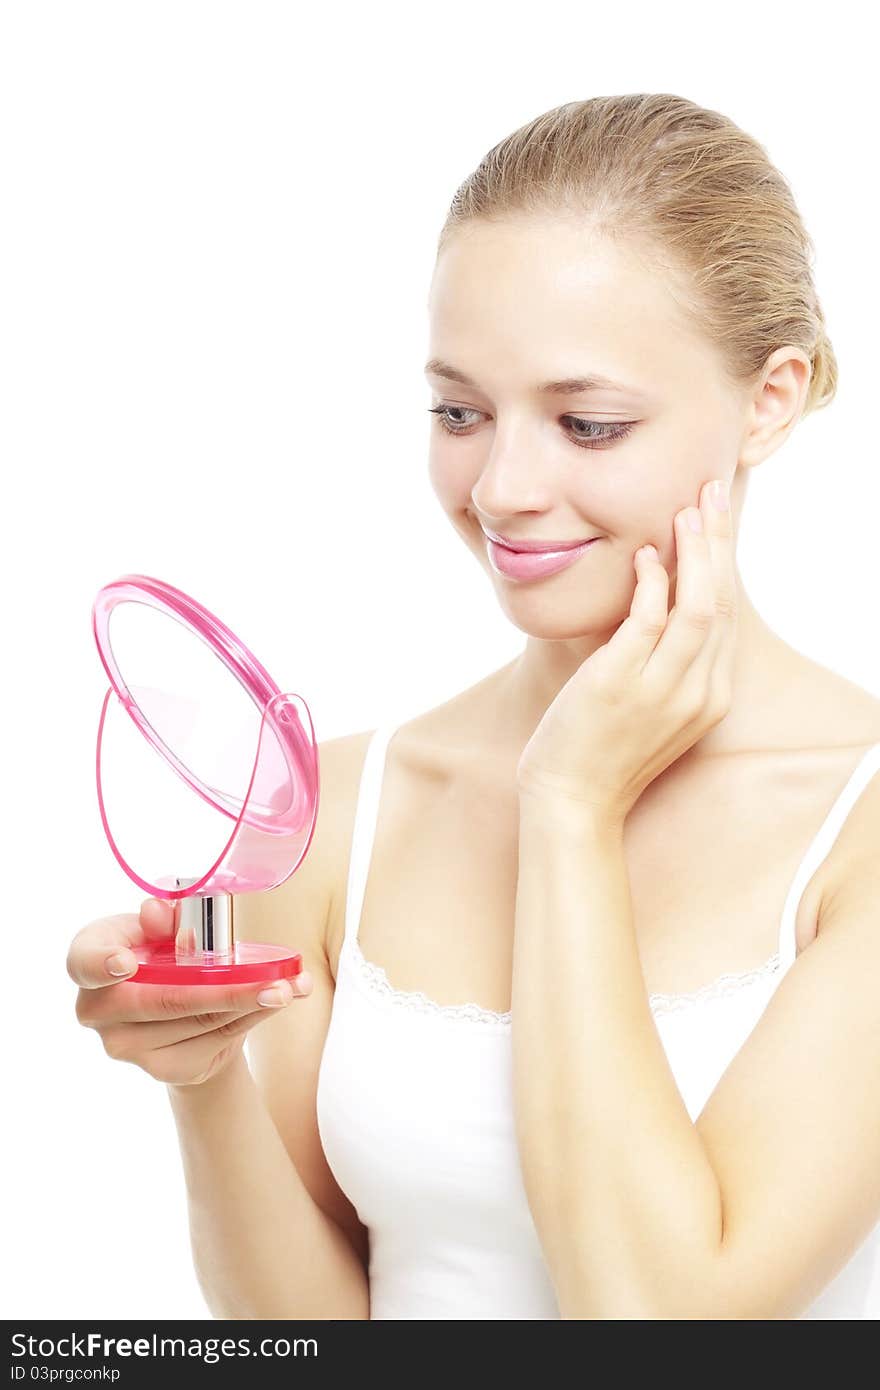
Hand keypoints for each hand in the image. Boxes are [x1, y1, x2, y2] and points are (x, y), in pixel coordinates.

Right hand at [68, 897, 313, 1086]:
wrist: (182, 1011)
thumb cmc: (168, 954)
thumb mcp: (167, 926)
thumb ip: (165, 916)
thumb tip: (157, 912)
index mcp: (90, 959)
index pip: (82, 961)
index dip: (100, 961)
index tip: (124, 963)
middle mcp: (98, 1009)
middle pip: (163, 1000)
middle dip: (224, 991)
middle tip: (272, 984)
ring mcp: (126, 1045)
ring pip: (198, 1021)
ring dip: (251, 1002)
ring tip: (291, 986)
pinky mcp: (162, 1068)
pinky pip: (214, 1039)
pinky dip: (251, 1017)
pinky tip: (277, 1001)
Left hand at [515, 477, 735, 824]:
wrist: (572, 801)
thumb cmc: (601, 749)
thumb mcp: (649, 704)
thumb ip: (662, 659)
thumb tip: (654, 597)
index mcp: (710, 695)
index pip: (727, 613)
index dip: (724, 560)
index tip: (717, 517)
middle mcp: (697, 691)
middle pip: (721, 601)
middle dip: (720, 541)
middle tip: (713, 491)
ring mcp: (661, 689)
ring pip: (698, 607)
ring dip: (695, 553)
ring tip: (686, 510)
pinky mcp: (620, 684)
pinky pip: (648, 621)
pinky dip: (652, 583)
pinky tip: (645, 555)